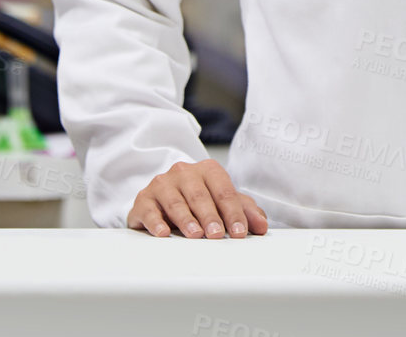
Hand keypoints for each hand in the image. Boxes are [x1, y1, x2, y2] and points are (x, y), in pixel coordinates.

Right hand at [128, 158, 268, 238]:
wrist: (163, 197)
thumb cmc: (197, 200)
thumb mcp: (222, 203)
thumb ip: (244, 211)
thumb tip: (262, 226)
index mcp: (208, 170)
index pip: (224, 192)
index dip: (233, 213)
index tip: (240, 232)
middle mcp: (184, 173)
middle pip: (200, 195)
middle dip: (210, 216)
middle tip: (217, 234)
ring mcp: (162, 184)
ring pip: (175, 201)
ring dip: (186, 219)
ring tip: (195, 234)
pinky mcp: (144, 199)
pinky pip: (149, 210)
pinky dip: (156, 222)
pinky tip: (163, 233)